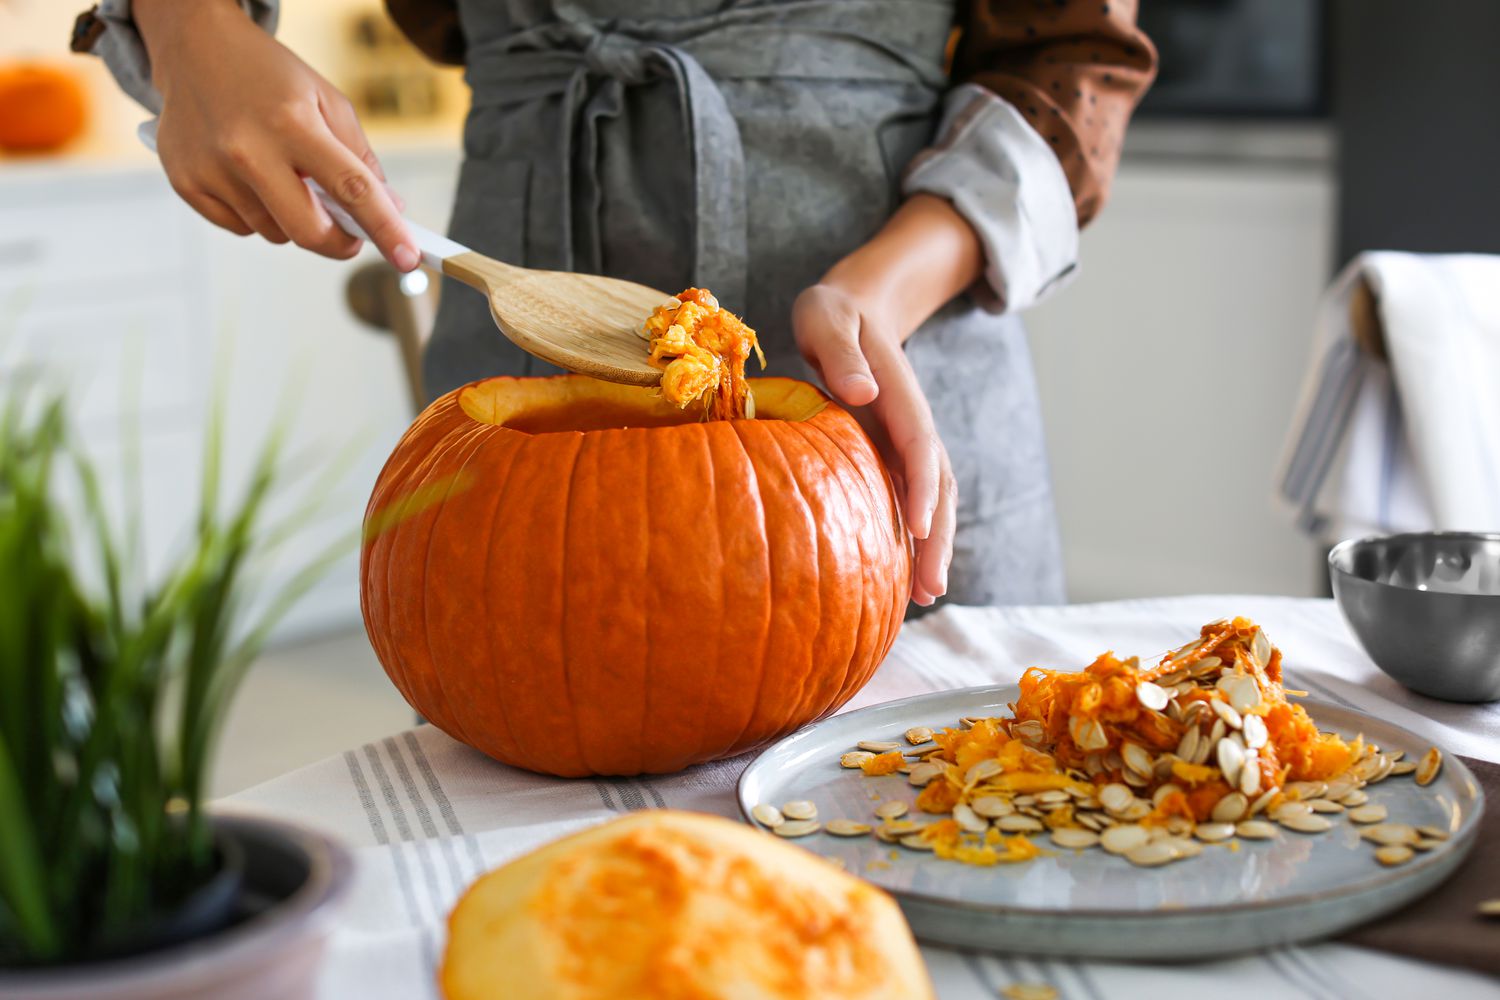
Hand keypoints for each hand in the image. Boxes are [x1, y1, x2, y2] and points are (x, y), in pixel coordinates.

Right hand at [135, 0, 416, 269]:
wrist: (195, 47)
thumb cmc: (269, 77)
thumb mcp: (327, 101)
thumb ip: (360, 158)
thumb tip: (390, 209)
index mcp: (292, 123)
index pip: (351, 188)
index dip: (385, 228)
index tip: (407, 257)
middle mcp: (247, 149)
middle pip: (308, 231)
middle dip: (339, 242)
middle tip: (350, 232)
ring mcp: (212, 169)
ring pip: (275, 233)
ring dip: (292, 219)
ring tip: (282, 175)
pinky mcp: (185, 183)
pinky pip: (240, 228)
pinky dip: (255, 214)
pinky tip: (249, 177)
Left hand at [792, 194, 982, 605]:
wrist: (852, 309)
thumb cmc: (832, 314)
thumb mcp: (827, 317)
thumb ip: (841, 352)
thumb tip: (863, 392)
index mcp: (899, 395)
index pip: (919, 446)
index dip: (922, 487)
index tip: (921, 528)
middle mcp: (911, 424)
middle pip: (936, 485)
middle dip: (938, 537)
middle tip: (930, 589)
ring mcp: (904, 442)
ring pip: (929, 498)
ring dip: (932, 546)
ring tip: (923, 596)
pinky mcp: (891, 454)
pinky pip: (907, 498)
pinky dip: (910, 535)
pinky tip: (896, 575)